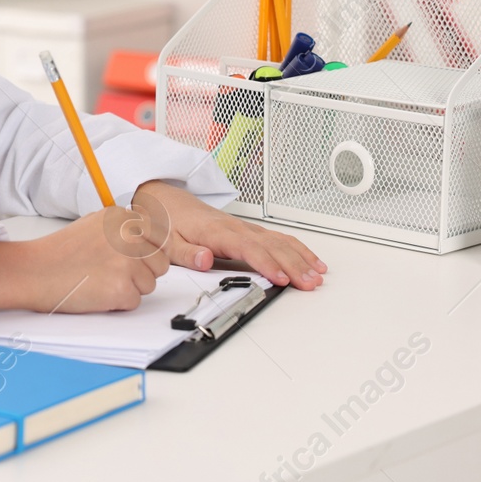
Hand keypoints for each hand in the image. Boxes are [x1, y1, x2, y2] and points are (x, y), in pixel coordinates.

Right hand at [0, 210, 168, 313]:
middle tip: (111, 273)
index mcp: (123, 218)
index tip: (130, 259)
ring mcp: (127, 262)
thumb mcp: (94, 224)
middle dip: (141, 273)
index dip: (146, 254)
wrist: (35, 271)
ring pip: (149, 285)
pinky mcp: (122, 288)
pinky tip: (96, 292)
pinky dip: (117, 303)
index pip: (160, 239)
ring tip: (100, 280)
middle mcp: (130, 235)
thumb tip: (147, 239)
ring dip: (129, 288)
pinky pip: (134, 302)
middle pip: (160, 263)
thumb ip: (122, 229)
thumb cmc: (59, 252)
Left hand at [130, 179, 326, 290]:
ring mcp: (245, 228)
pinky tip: (311, 260)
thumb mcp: (167, 241)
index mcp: (217, 232)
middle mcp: (236, 228)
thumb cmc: (167, 221)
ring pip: (279, 241)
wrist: (163, 198)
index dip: (267, 264)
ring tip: (317, 275)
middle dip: (293, 265)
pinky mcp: (248, 230)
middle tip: (310, 283)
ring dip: (300, 258)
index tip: (282, 278)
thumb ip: (187, 253)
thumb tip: (205, 260)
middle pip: (271, 246)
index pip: (247, 248)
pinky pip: (278, 238)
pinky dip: (297, 249)